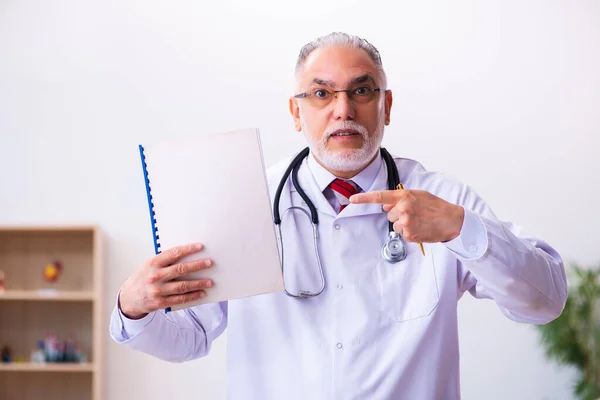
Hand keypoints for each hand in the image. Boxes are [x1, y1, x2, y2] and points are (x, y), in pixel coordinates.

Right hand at [119, 243, 213, 318]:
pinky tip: (201, 293)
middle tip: (210, 263)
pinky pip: (180, 299)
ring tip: (210, 281)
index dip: (188, 249)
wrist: (129, 298)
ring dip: (198, 283)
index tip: (200, 247)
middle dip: (197, 266)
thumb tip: (188, 254)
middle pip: (180, 269)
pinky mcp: (161, 302)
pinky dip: (193, 296)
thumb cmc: (143, 277)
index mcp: (153, 263)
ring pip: (183, 286)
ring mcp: (158, 290)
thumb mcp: (149, 265)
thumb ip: (165, 260)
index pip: (173, 253)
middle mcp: (155, 276)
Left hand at [349, 189, 463, 242]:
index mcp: (405, 196)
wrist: (451, 221)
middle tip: (414, 214)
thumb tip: (385, 207)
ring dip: (403, 225)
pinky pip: (402, 233)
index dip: (364, 198)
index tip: (352, 199)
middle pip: (389, 214)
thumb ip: (400, 199)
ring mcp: (406, 222)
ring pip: (394, 225)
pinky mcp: (409, 234)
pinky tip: (420, 228)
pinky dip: (409, 232)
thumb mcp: (419, 196)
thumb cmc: (436, 207)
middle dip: (398, 215)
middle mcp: (403, 208)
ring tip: (419, 222)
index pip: (379, 196)